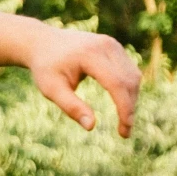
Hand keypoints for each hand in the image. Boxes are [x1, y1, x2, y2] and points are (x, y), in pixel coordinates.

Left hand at [26, 26, 140, 138]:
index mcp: (89, 54)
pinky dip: (128, 90)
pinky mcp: (115, 47)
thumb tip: (91, 126)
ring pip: (133, 76)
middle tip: (124, 133)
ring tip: (122, 122)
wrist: (43, 42)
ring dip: (131, 100)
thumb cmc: (46, 68)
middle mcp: (106, 46)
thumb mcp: (51, 89)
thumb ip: (71, 107)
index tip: (124, 131)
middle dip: (129, 108)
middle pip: (128, 81)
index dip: (124, 108)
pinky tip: (121, 105)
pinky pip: (129, 71)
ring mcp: (112, 45)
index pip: (116, 83)